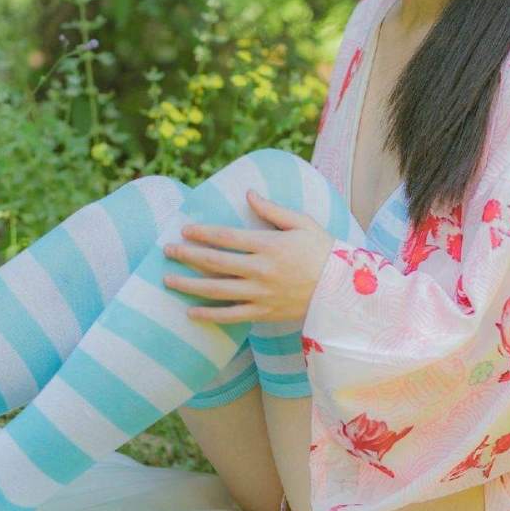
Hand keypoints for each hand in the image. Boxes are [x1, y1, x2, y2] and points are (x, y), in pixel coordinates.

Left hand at [163, 189, 335, 322]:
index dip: (202, 233)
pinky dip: (210, 315)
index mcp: (269, 245)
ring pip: (217, 290)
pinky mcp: (264, 314)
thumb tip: (248, 194)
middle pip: (215, 262)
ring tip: (169, 280)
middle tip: (167, 250)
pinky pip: (231, 316)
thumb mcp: (302, 224)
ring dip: (190, 285)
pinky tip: (190, 312)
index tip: (184, 229)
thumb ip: (272, 210)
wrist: (343, 291)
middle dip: (187, 255)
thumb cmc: (323, 252)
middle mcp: (261, 271)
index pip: (226, 237)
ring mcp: (261, 295)